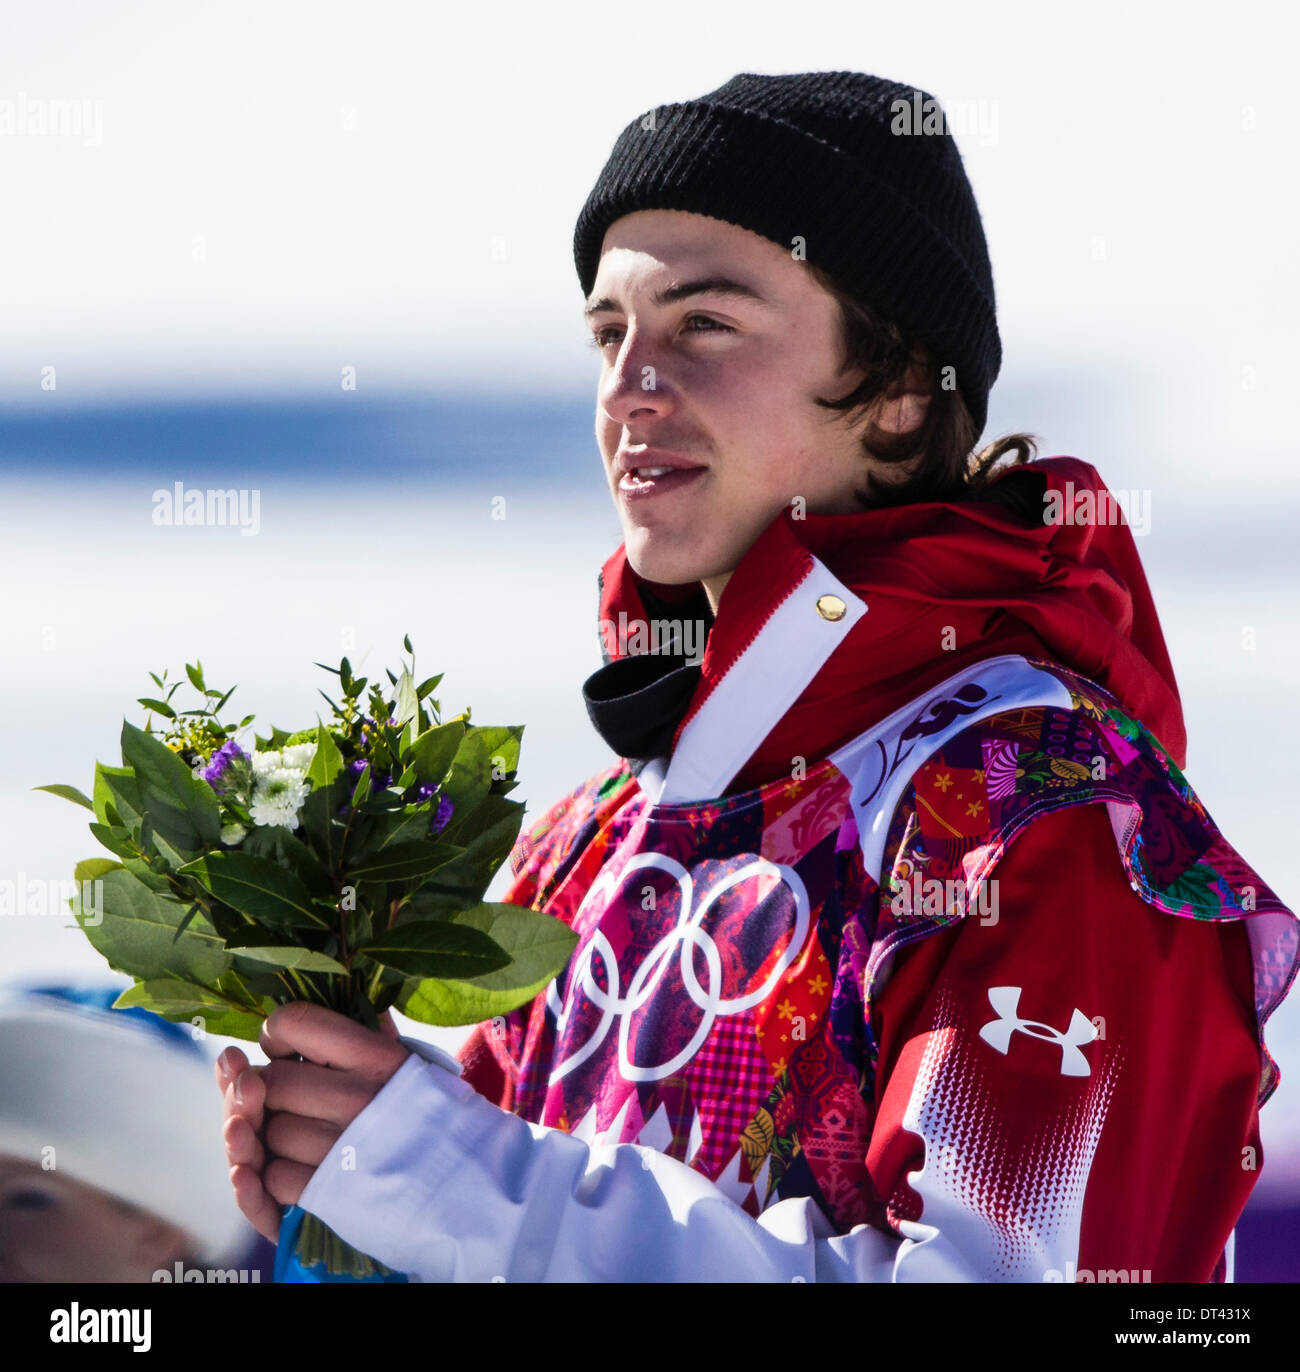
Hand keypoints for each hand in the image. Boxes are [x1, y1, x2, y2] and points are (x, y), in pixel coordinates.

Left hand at [214, 1003, 409, 1241]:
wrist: (462, 1182)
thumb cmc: (424, 1112)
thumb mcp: (407, 1060)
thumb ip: (370, 1027)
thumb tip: (335, 990)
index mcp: (376, 1057)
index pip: (295, 1023)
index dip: (277, 1033)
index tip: (283, 1049)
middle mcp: (358, 1098)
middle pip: (271, 1082)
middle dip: (269, 1090)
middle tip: (288, 1098)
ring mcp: (342, 1148)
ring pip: (268, 1131)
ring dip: (274, 1136)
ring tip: (302, 1135)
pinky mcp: (329, 1194)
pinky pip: (273, 1177)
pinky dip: (278, 1175)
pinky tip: (301, 1166)